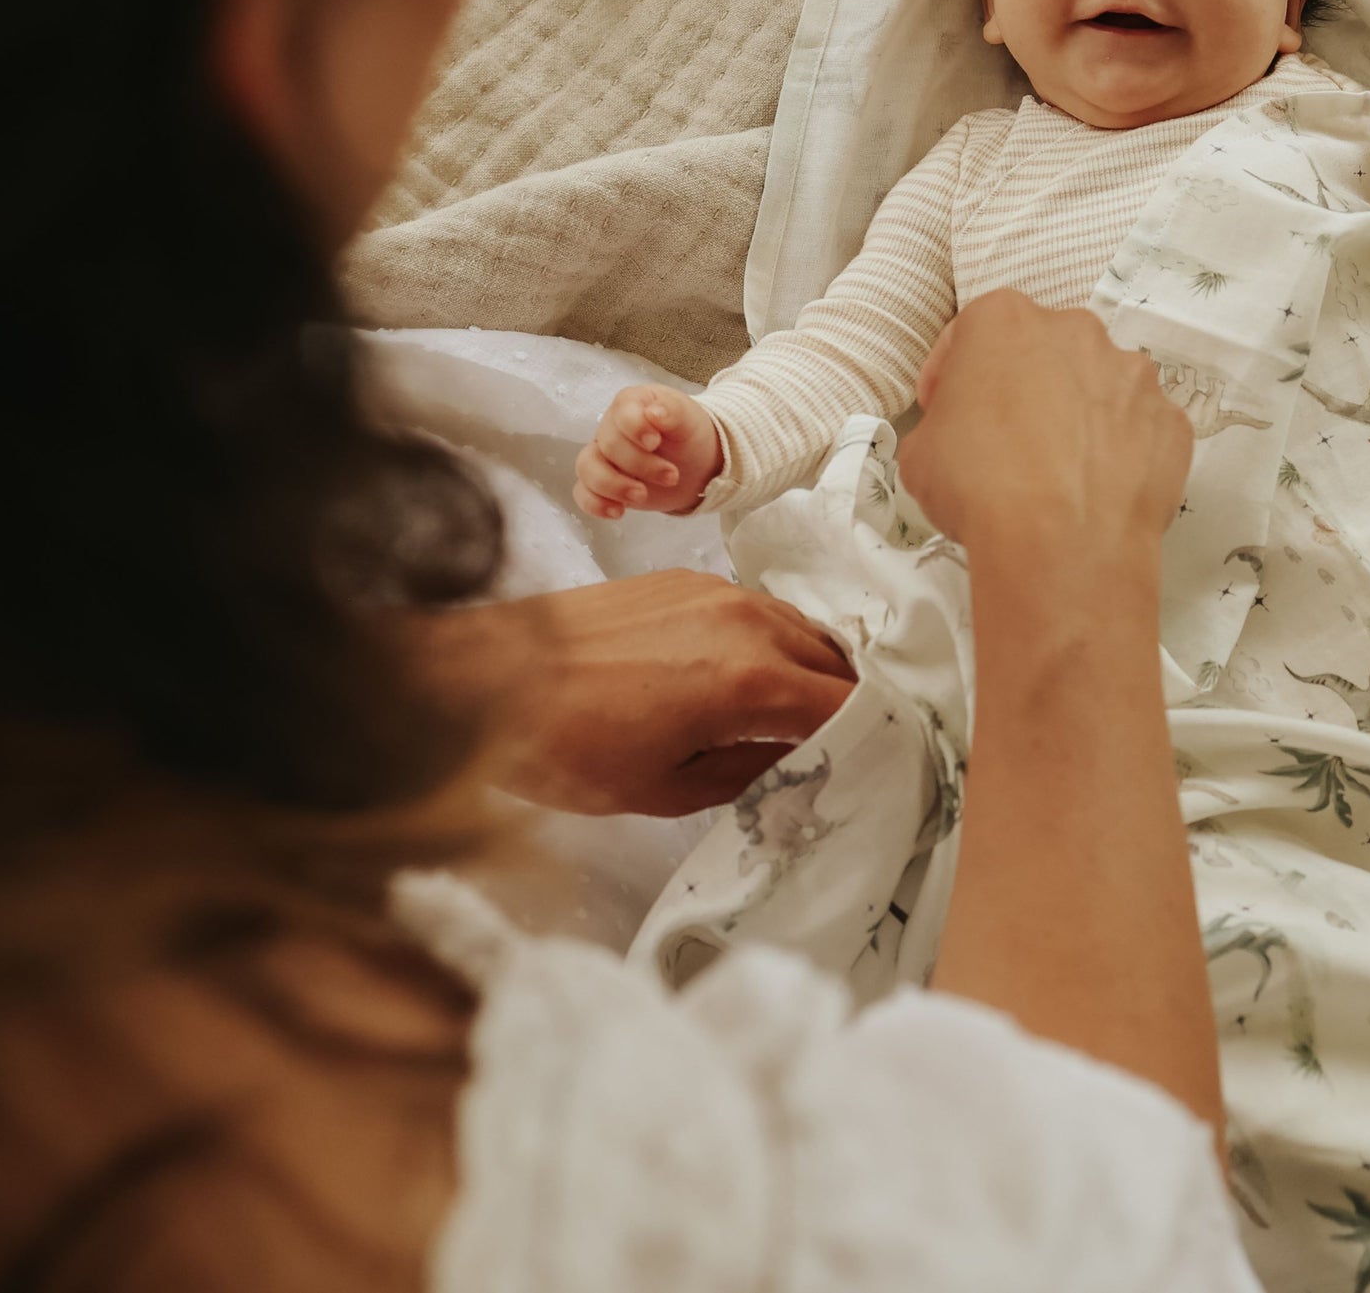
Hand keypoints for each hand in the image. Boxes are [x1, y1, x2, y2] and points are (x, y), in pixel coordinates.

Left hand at [408, 571, 853, 815]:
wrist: (488, 677)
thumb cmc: (569, 747)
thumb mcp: (667, 789)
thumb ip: (748, 773)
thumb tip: (794, 767)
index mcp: (750, 680)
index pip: (847, 707)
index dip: (872, 738)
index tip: (882, 766)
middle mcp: (746, 621)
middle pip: (834, 662)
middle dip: (848, 705)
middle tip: (846, 749)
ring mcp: (715, 591)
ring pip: (798, 629)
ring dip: (811, 670)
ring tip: (796, 719)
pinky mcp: (684, 579)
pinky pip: (756, 610)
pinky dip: (771, 643)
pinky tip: (745, 679)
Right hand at [574, 384, 722, 519]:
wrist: (694, 464)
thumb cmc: (688, 434)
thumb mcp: (688, 418)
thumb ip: (672, 411)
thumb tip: (654, 413)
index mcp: (631, 404)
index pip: (621, 412)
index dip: (635, 428)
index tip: (655, 442)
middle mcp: (610, 427)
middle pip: (608, 444)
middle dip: (639, 464)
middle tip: (671, 476)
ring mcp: (602, 456)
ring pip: (587, 468)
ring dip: (613, 485)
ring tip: (642, 496)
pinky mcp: (602, 484)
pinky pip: (583, 493)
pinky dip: (595, 504)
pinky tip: (618, 511)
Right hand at [903, 290, 1192, 558]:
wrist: (1058, 546)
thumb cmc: (982, 487)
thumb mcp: (918, 454)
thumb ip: (939, 425)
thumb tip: (953, 439)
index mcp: (1005, 322)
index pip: (969, 334)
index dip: (951, 376)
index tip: (946, 407)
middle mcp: (1076, 333)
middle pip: (1042, 351)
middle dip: (1022, 388)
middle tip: (1002, 440)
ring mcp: (1132, 375)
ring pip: (1097, 385)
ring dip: (1076, 415)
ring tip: (1054, 470)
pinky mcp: (1169, 422)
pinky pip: (1138, 428)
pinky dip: (1119, 450)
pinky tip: (1093, 487)